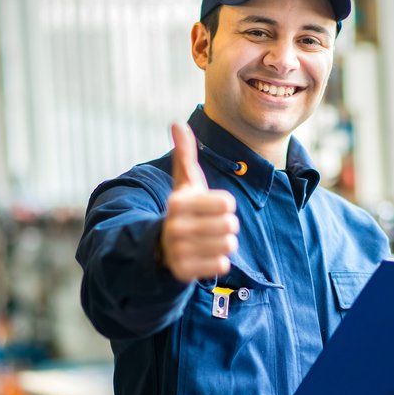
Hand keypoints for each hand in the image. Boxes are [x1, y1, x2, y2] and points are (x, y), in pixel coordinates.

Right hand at [160, 122, 238, 282]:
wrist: (162, 246)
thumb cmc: (184, 209)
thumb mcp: (184, 182)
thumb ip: (184, 154)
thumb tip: (176, 123)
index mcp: (178, 203)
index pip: (228, 204)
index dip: (224, 205)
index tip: (209, 207)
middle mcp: (175, 227)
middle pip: (231, 225)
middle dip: (225, 226)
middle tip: (210, 226)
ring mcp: (178, 251)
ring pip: (229, 245)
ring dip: (224, 243)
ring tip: (208, 240)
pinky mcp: (184, 272)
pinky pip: (221, 265)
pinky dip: (218, 261)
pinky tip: (205, 256)